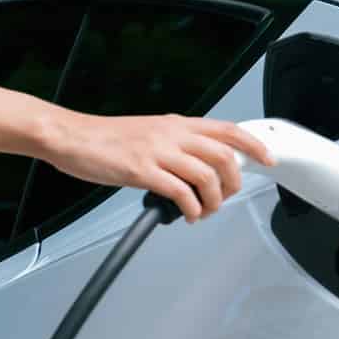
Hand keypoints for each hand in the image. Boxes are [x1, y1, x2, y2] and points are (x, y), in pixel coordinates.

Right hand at [40, 112, 275, 224]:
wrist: (71, 136)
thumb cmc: (104, 138)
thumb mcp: (148, 132)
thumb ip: (174, 142)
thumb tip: (197, 163)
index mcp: (175, 123)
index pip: (227, 129)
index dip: (253, 145)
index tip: (267, 159)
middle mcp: (171, 134)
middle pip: (224, 157)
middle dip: (233, 184)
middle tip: (225, 198)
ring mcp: (157, 152)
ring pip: (206, 177)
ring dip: (213, 202)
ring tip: (204, 211)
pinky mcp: (141, 171)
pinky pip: (180, 193)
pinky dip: (191, 209)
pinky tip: (186, 215)